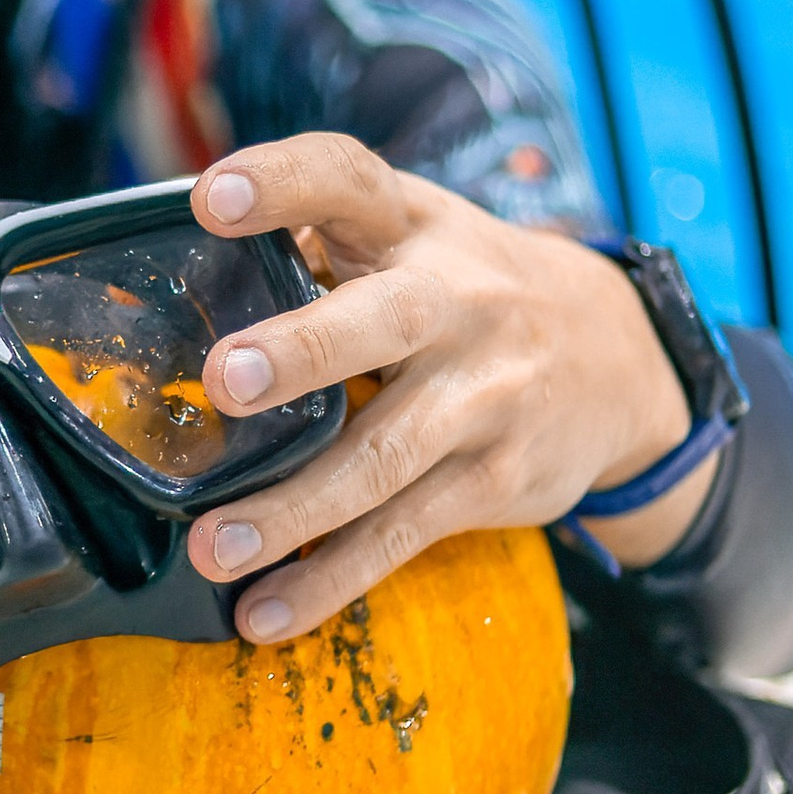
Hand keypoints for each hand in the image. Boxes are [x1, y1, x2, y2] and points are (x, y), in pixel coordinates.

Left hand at [183, 134, 718, 642]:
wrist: (620, 359)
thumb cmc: (465, 290)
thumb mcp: (409, 238)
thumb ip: (313, 246)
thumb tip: (172, 282)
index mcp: (412, 226)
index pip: (347, 179)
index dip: (281, 182)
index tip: (210, 199)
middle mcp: (457, 302)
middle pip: (383, 321)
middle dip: (304, 350)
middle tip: (225, 380)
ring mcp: (485, 395)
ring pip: (386, 455)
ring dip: (296, 507)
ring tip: (212, 547)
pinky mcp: (497, 479)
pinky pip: (403, 533)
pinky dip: (332, 580)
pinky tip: (265, 614)